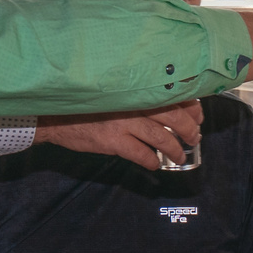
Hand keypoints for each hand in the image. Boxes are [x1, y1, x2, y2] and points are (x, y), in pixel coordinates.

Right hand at [34, 103, 203, 168]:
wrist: (55, 114)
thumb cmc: (86, 102)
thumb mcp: (114, 91)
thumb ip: (136, 94)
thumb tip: (165, 103)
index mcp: (136, 89)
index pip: (174, 95)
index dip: (191, 107)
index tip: (198, 115)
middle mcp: (133, 103)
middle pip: (174, 117)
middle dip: (189, 130)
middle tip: (194, 138)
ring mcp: (123, 122)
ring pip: (161, 138)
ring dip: (174, 150)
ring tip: (179, 156)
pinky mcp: (113, 141)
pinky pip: (141, 155)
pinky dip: (152, 161)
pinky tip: (154, 164)